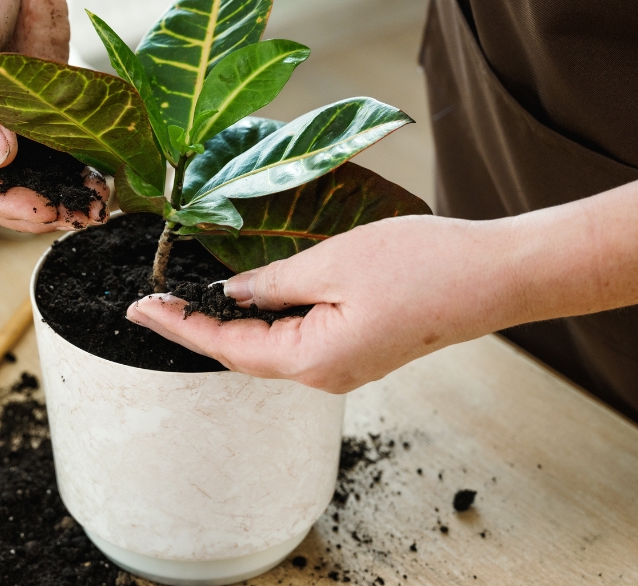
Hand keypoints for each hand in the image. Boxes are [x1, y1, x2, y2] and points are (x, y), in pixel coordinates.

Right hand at [0, 0, 105, 232]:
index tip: (39, 209)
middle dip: (35, 209)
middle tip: (78, 215)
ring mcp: (3, 130)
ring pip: (28, 183)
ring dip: (61, 198)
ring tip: (96, 206)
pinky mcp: (38, 120)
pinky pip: (57, 159)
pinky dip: (77, 174)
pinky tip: (102, 182)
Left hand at [126, 215, 520, 392]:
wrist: (496, 277)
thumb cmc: (424, 266)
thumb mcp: (332, 262)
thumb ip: (274, 282)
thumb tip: (233, 294)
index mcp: (312, 359)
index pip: (226, 346)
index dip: (179, 325)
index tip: (141, 308)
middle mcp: (325, 375)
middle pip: (243, 355)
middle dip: (195, 328)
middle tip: (152, 302)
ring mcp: (345, 367)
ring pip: (270, 349)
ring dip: (229, 327)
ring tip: (187, 300)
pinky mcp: (361, 351)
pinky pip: (298, 341)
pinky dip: (266, 323)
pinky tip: (249, 301)